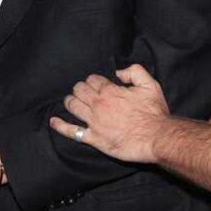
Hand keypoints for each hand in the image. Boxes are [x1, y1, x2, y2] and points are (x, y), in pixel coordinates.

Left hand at [49, 65, 169, 162]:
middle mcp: (99, 105)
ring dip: (70, 101)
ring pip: (73, 106)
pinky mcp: (94, 138)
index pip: (92, 80)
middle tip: (83, 92)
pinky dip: (60, 125)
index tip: (97, 85)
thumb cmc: (154, 112)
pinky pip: (72, 131)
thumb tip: (119, 73)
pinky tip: (53, 121)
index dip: (93, 81)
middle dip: (80, 88)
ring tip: (71, 101)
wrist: (156, 137)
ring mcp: (94, 122)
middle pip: (79, 90)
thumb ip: (135, 72)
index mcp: (110, 91)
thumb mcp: (150, 84)